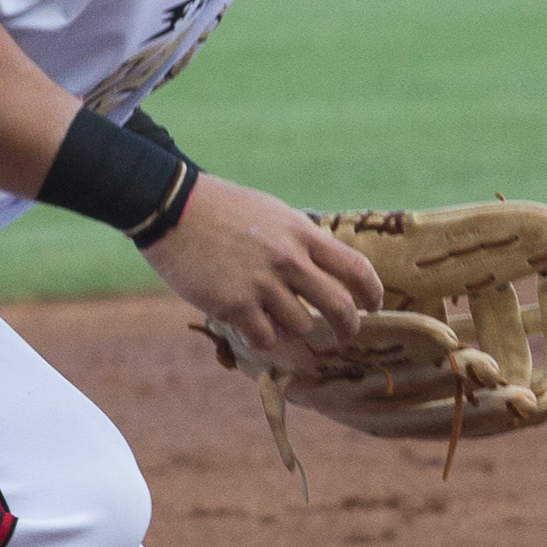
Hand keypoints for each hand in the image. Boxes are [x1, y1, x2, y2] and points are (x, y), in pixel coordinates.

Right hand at [143, 177, 388, 358]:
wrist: (172, 207)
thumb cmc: (222, 208)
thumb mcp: (273, 213)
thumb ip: (301, 240)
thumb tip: (326, 266)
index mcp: (302, 233)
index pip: (356, 268)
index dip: (372, 293)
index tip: (374, 306)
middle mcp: (289, 259)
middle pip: (339, 307)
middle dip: (349, 327)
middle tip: (346, 335)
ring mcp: (262, 283)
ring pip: (300, 327)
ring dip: (292, 330)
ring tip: (275, 319)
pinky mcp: (234, 304)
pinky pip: (264, 339)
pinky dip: (262, 338)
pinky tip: (250, 327)